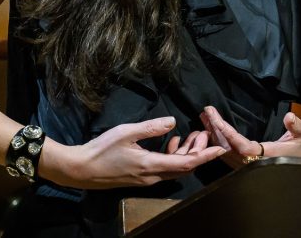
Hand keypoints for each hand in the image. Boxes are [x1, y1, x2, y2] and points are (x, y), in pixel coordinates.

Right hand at [40, 117, 224, 189]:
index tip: (220, 149)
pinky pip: (164, 168)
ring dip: (185, 153)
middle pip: (184, 167)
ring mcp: (146, 178)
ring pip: (174, 168)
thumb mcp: (126, 133)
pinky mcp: (140, 177)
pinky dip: (172, 156)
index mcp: (151, 165)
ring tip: (192, 135)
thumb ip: (151, 127)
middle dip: (198, 151)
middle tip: (204, 133)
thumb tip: (173, 122)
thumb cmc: (102, 150)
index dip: (205, 156)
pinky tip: (171, 141)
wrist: (81, 169)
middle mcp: (152, 176)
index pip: (186, 163)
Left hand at [200, 106, 300, 168]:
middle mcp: (254, 162)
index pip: (244, 147)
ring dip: (214, 134)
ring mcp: (248, 164)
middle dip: (216, 130)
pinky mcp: (245, 162)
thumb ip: (297, 126)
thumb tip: (289, 117)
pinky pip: (228, 153)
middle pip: (229, 148)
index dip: (230, 136)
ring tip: (204, 116)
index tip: (218, 122)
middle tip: (206, 112)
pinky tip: (210, 128)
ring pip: (226, 151)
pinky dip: (217, 141)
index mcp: (267, 156)